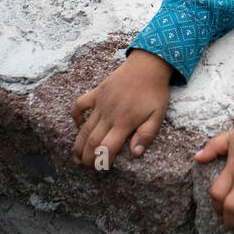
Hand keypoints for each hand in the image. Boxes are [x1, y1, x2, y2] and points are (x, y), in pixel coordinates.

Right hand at [71, 49, 172, 166]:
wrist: (148, 65)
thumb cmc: (155, 92)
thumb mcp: (158, 115)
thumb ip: (146, 135)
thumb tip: (136, 153)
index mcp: (124, 122)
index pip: (107, 148)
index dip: (102, 161)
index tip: (101, 168)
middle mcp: (109, 114)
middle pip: (92, 141)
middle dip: (87, 157)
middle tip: (87, 167)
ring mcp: (101, 103)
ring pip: (84, 128)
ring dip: (78, 144)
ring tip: (76, 157)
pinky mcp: (97, 92)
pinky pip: (80, 104)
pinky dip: (76, 115)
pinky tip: (78, 124)